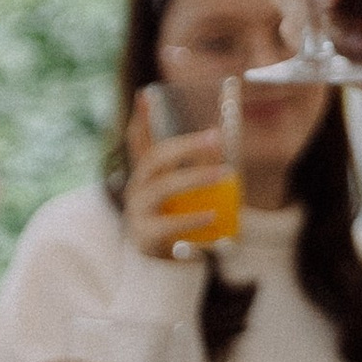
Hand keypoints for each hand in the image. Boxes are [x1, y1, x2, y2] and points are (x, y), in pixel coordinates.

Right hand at [120, 89, 229, 262]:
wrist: (158, 269)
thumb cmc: (175, 224)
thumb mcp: (183, 195)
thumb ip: (195, 172)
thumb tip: (220, 144)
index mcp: (145, 175)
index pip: (138, 141)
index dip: (141, 117)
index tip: (146, 93)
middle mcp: (137, 188)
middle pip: (155, 158)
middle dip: (186, 145)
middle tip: (216, 137)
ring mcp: (138, 210)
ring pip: (162, 187)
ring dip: (195, 177)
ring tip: (224, 175)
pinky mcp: (145, 234)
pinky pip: (169, 224)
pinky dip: (192, 218)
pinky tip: (214, 215)